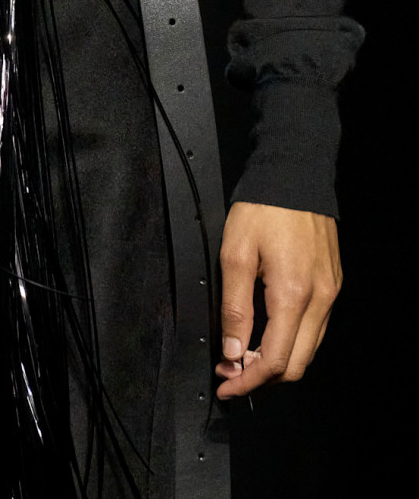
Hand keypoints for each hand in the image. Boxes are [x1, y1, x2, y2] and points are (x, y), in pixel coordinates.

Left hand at [215, 201, 340, 398]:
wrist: (294, 174)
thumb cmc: (263, 209)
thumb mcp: (235, 254)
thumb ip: (234, 308)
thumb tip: (233, 351)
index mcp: (293, 295)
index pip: (276, 360)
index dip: (248, 380)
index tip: (227, 384)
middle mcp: (319, 300)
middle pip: (297, 364)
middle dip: (263, 377)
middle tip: (232, 371)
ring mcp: (330, 293)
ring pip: (309, 348)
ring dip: (278, 360)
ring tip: (244, 354)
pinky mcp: (332, 284)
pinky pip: (315, 327)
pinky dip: (292, 339)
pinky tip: (268, 332)